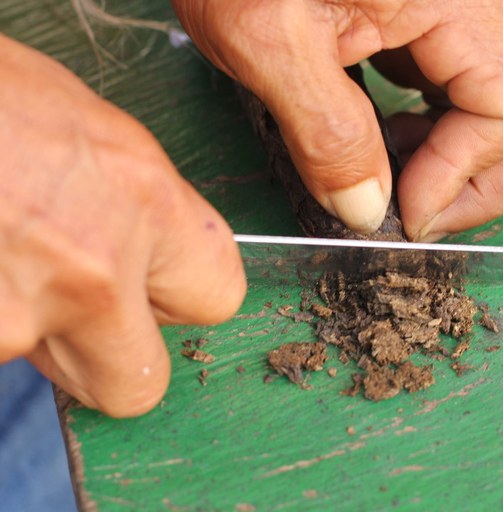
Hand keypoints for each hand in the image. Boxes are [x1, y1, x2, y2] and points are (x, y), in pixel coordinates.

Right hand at [0, 35, 245, 416]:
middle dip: (112, 358)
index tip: (155, 289)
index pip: (217, 298)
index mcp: (144, 202)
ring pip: (46, 364)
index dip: (180, 299)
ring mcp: (17, 314)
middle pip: (138, 384)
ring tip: (7, 248)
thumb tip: (155, 258)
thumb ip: (144, 211)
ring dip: (30, 327)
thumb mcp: (98, 135)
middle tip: (78, 306)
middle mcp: (93, 270)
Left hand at [172, 0, 502, 239]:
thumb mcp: (266, 38)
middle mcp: (486, 1)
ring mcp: (473, 10)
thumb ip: (326, 135)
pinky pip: (484, 91)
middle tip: (419, 215)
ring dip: (472, 164)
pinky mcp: (448, 19)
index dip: (463, 179)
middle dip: (487, 185)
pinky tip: (396, 141)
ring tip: (401, 180)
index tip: (404, 214)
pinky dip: (453, 135)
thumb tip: (369, 211)